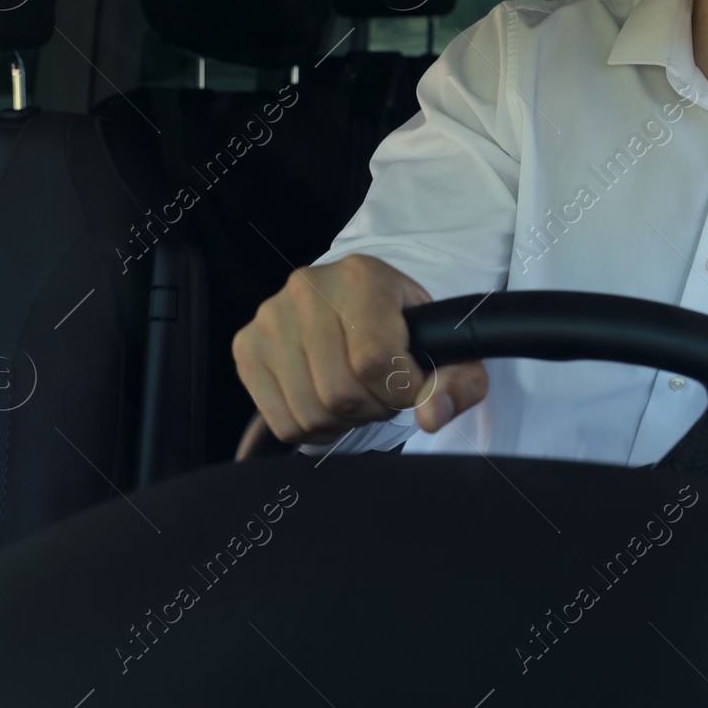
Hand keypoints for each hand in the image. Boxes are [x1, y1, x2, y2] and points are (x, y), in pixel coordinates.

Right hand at [232, 254, 488, 443]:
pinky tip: (328, 403)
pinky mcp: (247, 347)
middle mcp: (308, 289)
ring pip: (310, 412)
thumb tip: (433, 415)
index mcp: (362, 278)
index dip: (400, 392)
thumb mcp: (444, 346)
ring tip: (357, 394)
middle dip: (372, 409)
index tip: (412, 389)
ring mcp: (271, 318)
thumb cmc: (404, 328)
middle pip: (339, 392)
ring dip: (343, 422)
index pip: (375, 360)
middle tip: (382, 393)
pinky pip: (283, 421)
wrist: (357, 307)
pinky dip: (313, 429)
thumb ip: (460, 380)